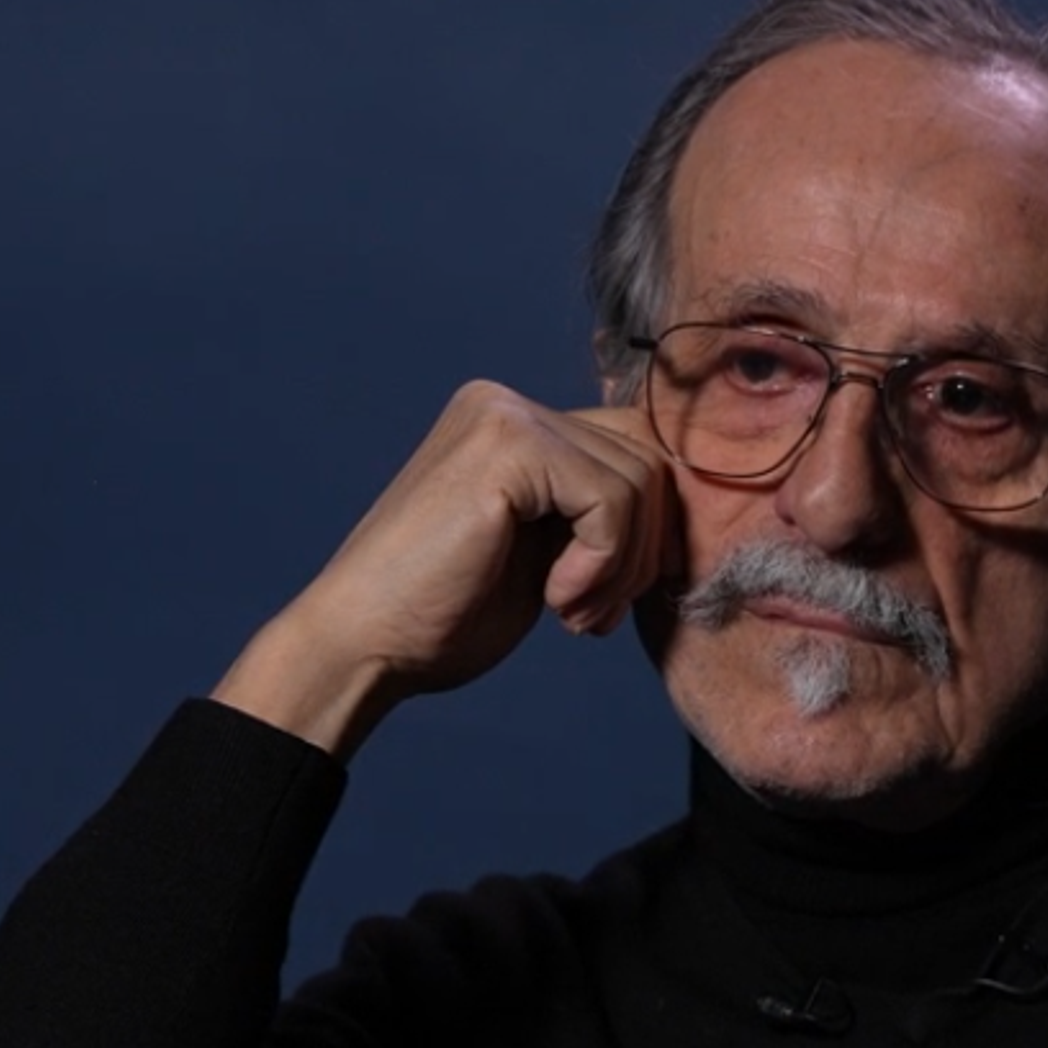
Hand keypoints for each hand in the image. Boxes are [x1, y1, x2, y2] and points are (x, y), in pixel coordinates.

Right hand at [213, 383, 672, 756]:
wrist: (366, 645)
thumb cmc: (445, 615)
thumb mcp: (543, 553)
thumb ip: (592, 515)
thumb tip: (682, 513)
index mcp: (511, 422)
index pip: (634, 449)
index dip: (649, 528)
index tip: (620, 595)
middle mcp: (505, 403)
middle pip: (647, 458)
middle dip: (641, 551)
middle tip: (594, 615)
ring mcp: (503, 416)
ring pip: (639, 481)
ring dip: (621, 569)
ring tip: (573, 615)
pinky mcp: (506, 447)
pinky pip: (611, 500)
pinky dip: (601, 565)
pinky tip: (555, 601)